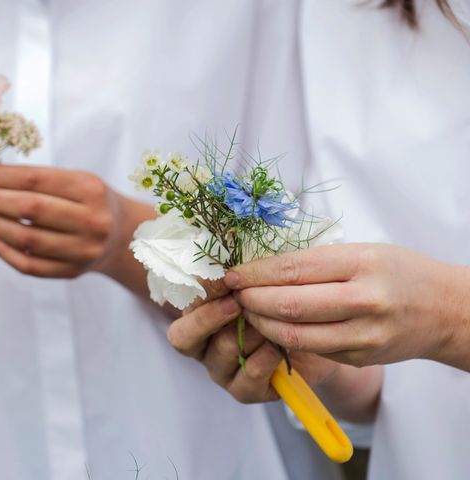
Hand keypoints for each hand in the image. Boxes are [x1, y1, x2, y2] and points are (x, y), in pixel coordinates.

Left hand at [0, 162, 123, 278]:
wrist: (124, 237)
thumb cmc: (91, 202)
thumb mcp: (77, 180)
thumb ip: (38, 179)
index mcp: (90, 189)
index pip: (35, 180)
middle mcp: (91, 220)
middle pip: (29, 209)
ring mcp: (83, 250)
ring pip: (26, 239)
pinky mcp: (73, 272)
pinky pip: (30, 266)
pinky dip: (5, 252)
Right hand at [167, 281, 339, 403]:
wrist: (319, 338)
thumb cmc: (282, 305)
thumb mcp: (262, 286)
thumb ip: (245, 278)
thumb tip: (236, 262)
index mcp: (199, 315)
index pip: (184, 306)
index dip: (200, 293)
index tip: (223, 278)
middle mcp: (204, 345)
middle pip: (184, 337)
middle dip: (209, 317)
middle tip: (236, 302)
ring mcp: (221, 370)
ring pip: (223, 351)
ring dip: (249, 333)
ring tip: (272, 320)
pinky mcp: (244, 391)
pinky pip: (248, 376)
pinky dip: (265, 358)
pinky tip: (281, 346)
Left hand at [226, 243, 469, 368]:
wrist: (444, 310)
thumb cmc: (398, 271)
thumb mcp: (362, 250)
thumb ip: (316, 260)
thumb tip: (261, 267)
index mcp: (362, 264)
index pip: (294, 270)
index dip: (255, 273)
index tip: (232, 273)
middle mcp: (364, 301)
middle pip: (289, 305)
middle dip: (251, 300)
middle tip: (233, 293)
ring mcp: (363, 335)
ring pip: (294, 335)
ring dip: (260, 324)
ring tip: (246, 311)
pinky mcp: (359, 357)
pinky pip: (310, 349)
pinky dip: (282, 339)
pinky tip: (270, 326)